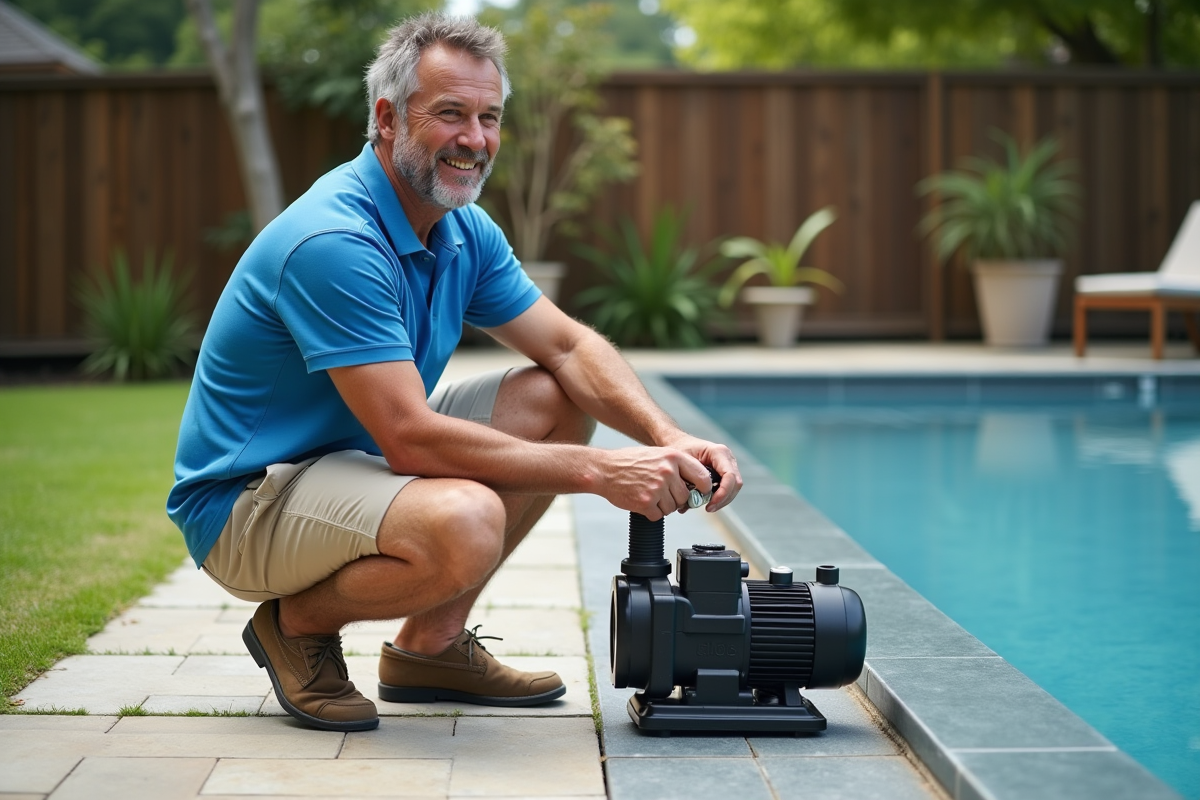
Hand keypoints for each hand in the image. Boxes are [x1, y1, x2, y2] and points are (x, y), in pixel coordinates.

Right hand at [599, 447, 713, 520]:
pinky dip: (651, 512)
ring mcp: (657, 488)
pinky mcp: (646, 503)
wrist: (604, 470)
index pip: (703, 478)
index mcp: (674, 457)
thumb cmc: (630, 462)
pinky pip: (658, 515)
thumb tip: (697, 484)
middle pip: (686, 497)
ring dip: (662, 506)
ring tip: (648, 493)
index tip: (699, 493)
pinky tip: (641, 500)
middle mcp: (667, 471)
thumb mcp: (658, 454)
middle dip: (675, 499)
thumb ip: (678, 466)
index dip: (703, 489)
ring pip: (672, 508)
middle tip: (661, 493)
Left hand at [659, 434, 741, 512]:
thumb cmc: (680, 449)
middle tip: (709, 508)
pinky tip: (708, 502)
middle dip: (723, 499)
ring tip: (707, 507)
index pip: (729, 476)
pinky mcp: (725, 473)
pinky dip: (719, 497)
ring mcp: (728, 465)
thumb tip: (691, 503)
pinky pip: (728, 488)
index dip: (723, 493)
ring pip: (733, 488)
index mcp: (719, 452)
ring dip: (722, 500)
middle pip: (735, 484)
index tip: (710, 504)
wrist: (679, 443)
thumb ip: (687, 481)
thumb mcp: (681, 462)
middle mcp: (727, 458)